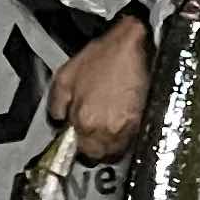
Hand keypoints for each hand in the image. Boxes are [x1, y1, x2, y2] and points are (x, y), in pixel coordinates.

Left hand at [47, 14, 151, 159]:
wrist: (132, 43)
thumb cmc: (101, 56)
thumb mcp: (65, 76)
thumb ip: (56, 105)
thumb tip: (59, 122)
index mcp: (85, 121)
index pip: (80, 151)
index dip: (79, 145)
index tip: (79, 137)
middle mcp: (106, 130)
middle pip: (99, 156)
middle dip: (95, 147)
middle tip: (93, 133)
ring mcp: (127, 128)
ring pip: (117, 151)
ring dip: (110, 144)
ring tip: (107, 127)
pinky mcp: (143, 120)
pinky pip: (132, 140)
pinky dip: (126, 136)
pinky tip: (122, 121)